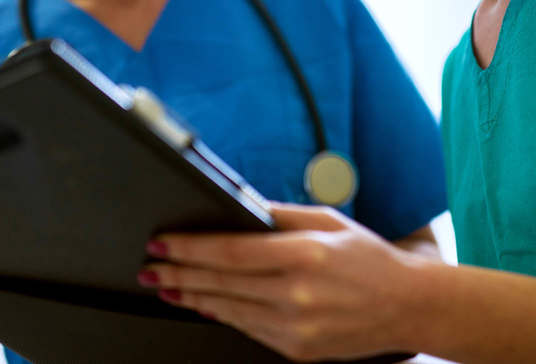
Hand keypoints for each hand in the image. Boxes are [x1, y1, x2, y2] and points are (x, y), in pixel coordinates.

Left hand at [140, 203, 421, 361]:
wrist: (407, 306)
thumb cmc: (368, 257)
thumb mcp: (328, 220)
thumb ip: (280, 214)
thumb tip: (240, 206)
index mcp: (305, 254)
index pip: (232, 251)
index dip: (191, 248)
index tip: (163, 242)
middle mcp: (298, 294)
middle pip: (221, 283)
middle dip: (178, 274)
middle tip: (149, 267)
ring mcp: (297, 328)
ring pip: (228, 309)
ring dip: (191, 297)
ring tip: (163, 286)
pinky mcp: (298, 350)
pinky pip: (247, 329)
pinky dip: (220, 314)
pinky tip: (202, 303)